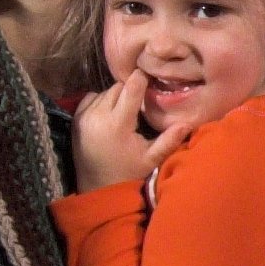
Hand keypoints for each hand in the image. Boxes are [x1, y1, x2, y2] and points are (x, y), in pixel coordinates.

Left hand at [73, 71, 165, 190]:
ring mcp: (84, 117)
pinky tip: (110, 113)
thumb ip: (169, 140)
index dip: (142, 78)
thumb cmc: (127, 173)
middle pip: (118, 87)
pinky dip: (101, 100)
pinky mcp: (76, 119)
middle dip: (131, 90)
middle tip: (141, 101)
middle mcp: (98, 115)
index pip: (131, 87)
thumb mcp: (151, 159)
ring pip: (105, 91)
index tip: (151, 76)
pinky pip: (91, 97)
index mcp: (118, 124)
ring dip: (117, 96)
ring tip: (126, 109)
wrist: (97, 189)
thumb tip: (188, 122)